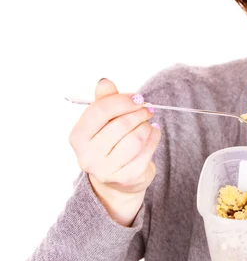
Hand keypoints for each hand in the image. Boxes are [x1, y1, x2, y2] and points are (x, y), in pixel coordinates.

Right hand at [69, 78, 160, 225]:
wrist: (118, 179)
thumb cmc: (110, 143)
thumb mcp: (104, 122)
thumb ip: (104, 101)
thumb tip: (104, 81)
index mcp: (78, 137)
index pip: (100, 111)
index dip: (122, 100)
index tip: (138, 97)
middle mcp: (87, 155)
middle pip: (120, 124)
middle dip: (139, 113)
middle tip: (147, 109)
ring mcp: (106, 170)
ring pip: (136, 138)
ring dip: (147, 126)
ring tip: (147, 123)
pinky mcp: (126, 178)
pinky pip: (147, 151)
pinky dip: (154, 138)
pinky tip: (153, 134)